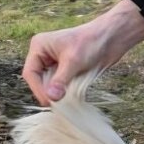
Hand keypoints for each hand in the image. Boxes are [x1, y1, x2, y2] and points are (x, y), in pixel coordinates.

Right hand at [22, 0, 143, 105]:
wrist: (112, 37)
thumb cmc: (91, 42)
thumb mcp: (73, 61)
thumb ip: (61, 80)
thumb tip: (51, 98)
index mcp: (39, 47)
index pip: (30, 73)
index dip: (38, 89)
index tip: (49, 101)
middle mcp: (44, 55)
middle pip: (38, 80)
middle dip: (47, 92)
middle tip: (57, 106)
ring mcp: (56, 63)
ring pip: (50, 84)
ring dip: (56, 94)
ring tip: (64, 104)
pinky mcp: (67, 70)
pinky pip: (61, 85)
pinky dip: (64, 92)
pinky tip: (70, 99)